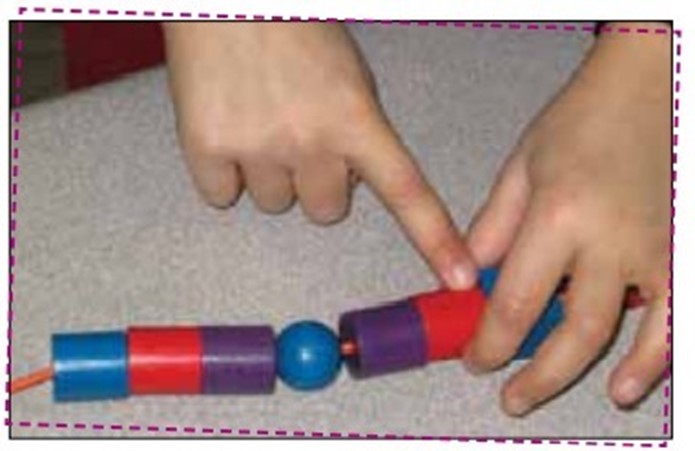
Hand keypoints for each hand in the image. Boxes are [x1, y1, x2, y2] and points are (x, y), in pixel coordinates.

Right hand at [163, 23, 476, 289]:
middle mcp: (310, 140)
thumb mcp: (347, 72)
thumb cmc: (293, 24)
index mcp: (355, 116)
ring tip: (257, 120)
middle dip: (318, 184)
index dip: (435, 238)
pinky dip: (223, 171)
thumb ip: (355, 128)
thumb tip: (348, 178)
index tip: (459, 278)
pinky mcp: (206, 148)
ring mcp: (257, 147)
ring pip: (274, 204)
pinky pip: (221, 195)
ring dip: (270, 175)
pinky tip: (224, 126)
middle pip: (325, 211)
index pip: (405, 189)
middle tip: (300, 137)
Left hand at [464, 24, 670, 415]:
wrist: (649, 88)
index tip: (475, 358)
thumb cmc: (580, 121)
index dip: (491, 341)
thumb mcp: (520, 169)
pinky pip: (675, 320)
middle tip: (507, 396)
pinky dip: (655, 360)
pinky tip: (628, 386)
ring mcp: (655, 249)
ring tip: (544, 396)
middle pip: (570, 330)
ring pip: (619, 333)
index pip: (517, 301)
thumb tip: (470, 278)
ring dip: (579, 374)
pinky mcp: (682, 251)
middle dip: (533, 372)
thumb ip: (493, 227)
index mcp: (558, 215)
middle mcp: (610, 240)